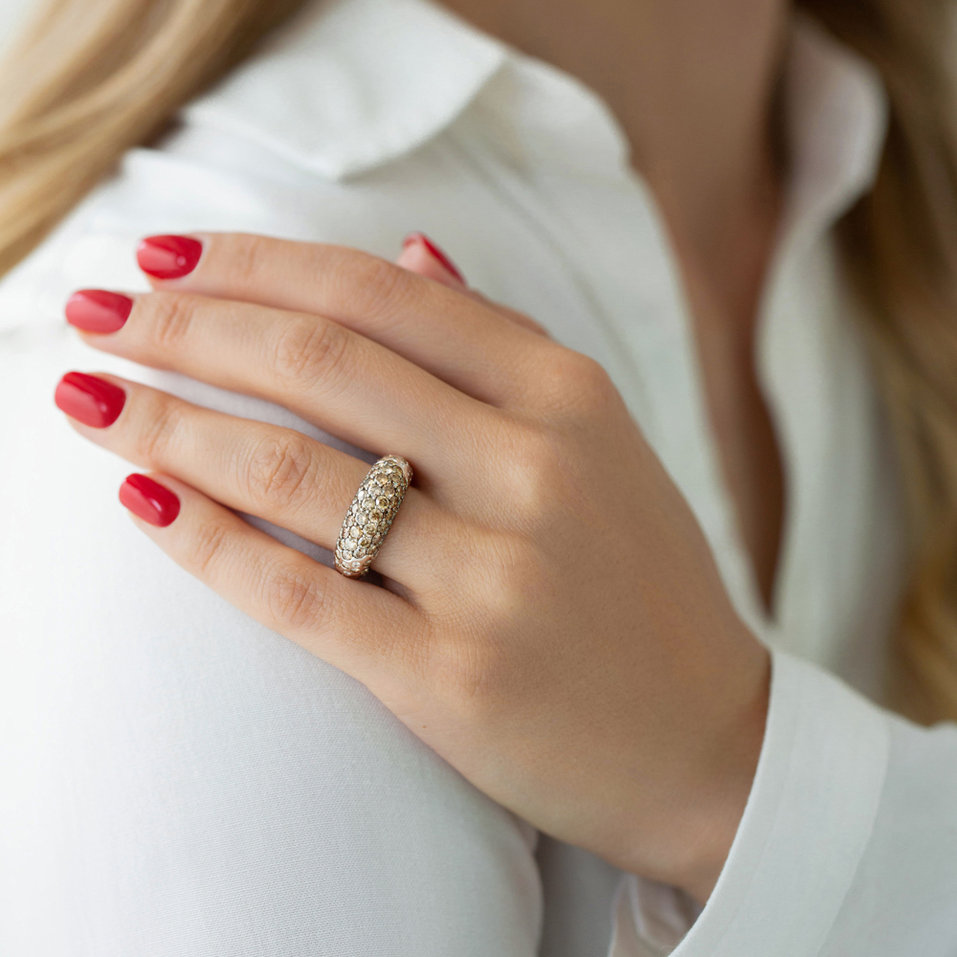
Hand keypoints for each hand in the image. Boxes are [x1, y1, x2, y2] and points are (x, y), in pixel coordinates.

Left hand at [55, 230, 770, 905]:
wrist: (706, 740)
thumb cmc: (639, 582)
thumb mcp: (601, 439)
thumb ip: (502, 340)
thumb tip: (408, 245)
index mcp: (569, 396)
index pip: (381, 294)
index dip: (254, 265)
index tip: (166, 255)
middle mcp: (535, 471)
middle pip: (322, 364)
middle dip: (185, 326)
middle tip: (97, 311)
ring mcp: (495, 578)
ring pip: (293, 472)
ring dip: (166, 424)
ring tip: (88, 399)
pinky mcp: (452, 679)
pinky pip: (297, 594)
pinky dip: (201, 542)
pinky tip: (138, 501)